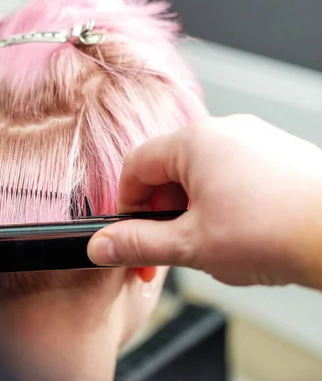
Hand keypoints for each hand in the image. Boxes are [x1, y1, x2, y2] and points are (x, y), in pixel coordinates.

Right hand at [87, 114, 321, 287]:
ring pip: (200, 174)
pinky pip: (231, 173)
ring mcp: (254, 140)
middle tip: (169, 249)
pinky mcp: (277, 155)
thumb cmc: (277, 231)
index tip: (129, 234)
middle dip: (161, 213)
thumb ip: (138, 244)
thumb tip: (102, 245)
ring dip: (191, 209)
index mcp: (194, 142)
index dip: (125, 204)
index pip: (136, 166)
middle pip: (167, 170)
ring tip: (209, 244)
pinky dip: (222, 202)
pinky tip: (239, 231)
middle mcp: (224, 131)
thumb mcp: (191, 245)